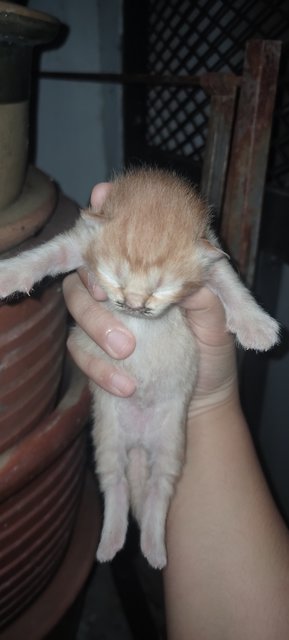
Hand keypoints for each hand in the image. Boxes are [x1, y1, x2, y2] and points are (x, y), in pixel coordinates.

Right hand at [63, 271, 237, 411]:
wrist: (206, 397)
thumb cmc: (210, 352)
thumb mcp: (214, 322)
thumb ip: (200, 297)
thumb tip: (176, 274)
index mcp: (143, 277)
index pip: (109, 256)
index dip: (99, 266)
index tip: (109, 288)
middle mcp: (116, 293)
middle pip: (79, 283)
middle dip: (93, 308)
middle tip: (124, 338)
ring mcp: (101, 321)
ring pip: (76, 309)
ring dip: (94, 330)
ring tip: (124, 354)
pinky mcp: (93, 352)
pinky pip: (78, 350)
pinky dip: (96, 367)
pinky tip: (125, 386)